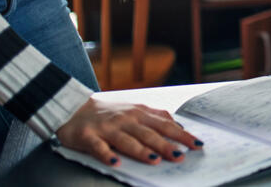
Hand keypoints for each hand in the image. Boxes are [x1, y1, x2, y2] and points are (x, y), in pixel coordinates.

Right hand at [56, 97, 202, 165]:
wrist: (74, 108)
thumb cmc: (109, 113)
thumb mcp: (135, 110)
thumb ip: (156, 118)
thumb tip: (179, 128)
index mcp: (140, 113)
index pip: (165, 124)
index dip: (182, 135)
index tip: (197, 145)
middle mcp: (126, 119)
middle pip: (149, 134)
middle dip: (166, 145)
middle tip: (180, 156)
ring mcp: (108, 128)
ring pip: (127, 140)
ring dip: (141, 151)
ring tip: (154, 160)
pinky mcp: (88, 136)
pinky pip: (98, 147)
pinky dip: (107, 155)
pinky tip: (116, 163)